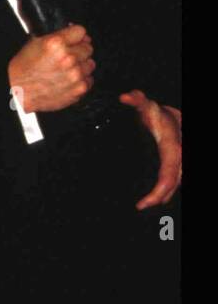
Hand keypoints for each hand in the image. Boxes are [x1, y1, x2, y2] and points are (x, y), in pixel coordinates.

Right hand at [7, 24, 94, 112]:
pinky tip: (67, 79)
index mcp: (56, 44)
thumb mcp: (33, 44)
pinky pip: (89, 80)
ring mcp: (75, 74)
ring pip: (90, 63)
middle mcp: (68, 58)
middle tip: (67, 56)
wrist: (18, 92)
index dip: (75, 35)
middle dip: (78, 50)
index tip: (74, 39)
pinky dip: (81, 79)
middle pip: (88, 47)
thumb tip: (70, 33)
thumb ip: (55, 36)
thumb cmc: (22, 71)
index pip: (80, 31)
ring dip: (81, 65)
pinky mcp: (79, 88)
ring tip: (66, 69)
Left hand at [120, 91, 181, 209]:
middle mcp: (180, 157)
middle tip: (141, 206)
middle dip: (159, 197)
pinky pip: (174, 178)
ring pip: (176, 183)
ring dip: (164, 194)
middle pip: (173, 184)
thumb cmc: (156, 111)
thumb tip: (124, 97)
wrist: (172, 114)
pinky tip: (157, 196)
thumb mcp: (147, 105)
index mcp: (173, 149)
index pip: (168, 177)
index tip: (143, 203)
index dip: (158, 192)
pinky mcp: (176, 162)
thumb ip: (136, 100)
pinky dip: (167, 188)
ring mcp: (180, 161)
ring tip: (146, 203)